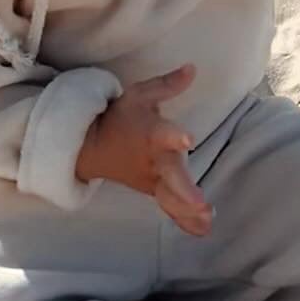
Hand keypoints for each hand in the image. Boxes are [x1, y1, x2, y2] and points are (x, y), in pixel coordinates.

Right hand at [75, 66, 212, 235]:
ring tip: (207, 222)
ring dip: (188, 211)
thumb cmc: (120, 118)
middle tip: (201, 205)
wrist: (92, 147)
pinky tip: (203, 232)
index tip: (187, 139)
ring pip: (171, 198)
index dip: (174, 137)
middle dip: (185, 191)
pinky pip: (170, 208)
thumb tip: (193, 68)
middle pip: (169, 177)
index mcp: (150, 134)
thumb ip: (167, 85)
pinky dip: (184, 221)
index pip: (162, 134)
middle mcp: (152, 160)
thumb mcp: (139, 95)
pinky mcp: (153, 191)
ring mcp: (152, 180)